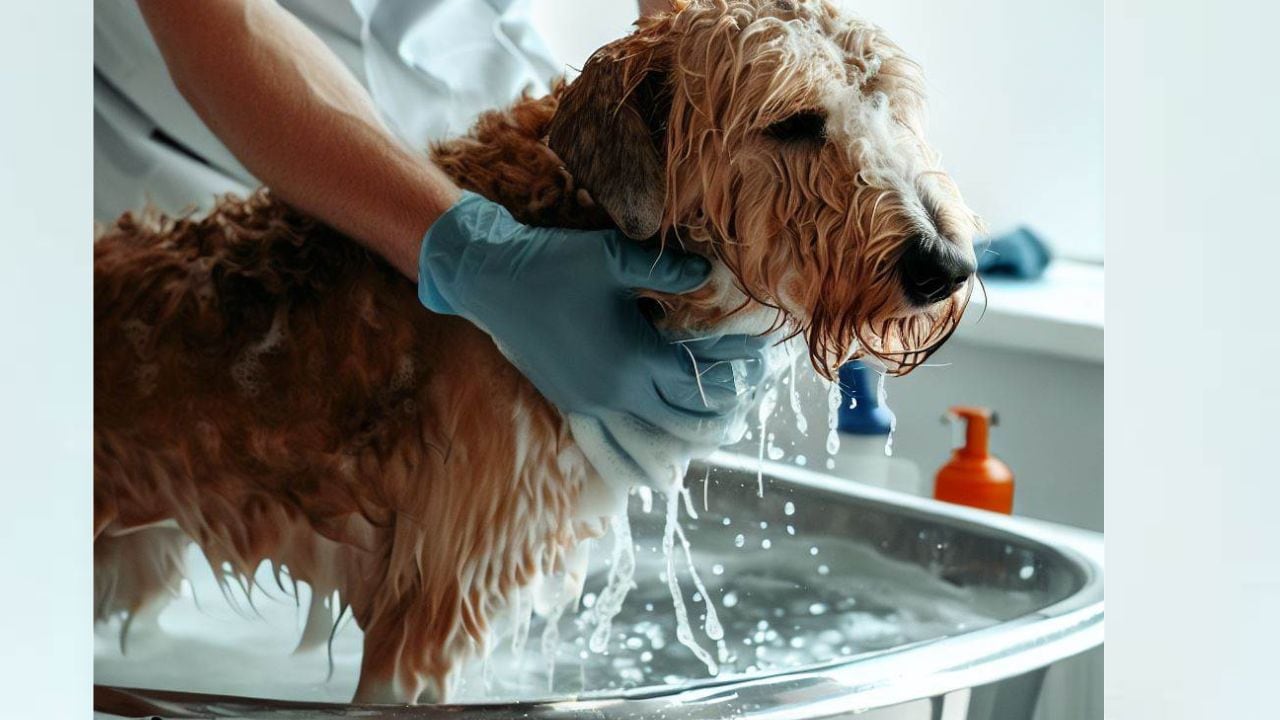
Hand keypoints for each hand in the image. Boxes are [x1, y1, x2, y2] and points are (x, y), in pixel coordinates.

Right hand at [418, 192, 767, 441]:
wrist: (491, 281)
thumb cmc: (553, 263)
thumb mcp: (613, 257)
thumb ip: (666, 269)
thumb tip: (710, 274)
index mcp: (634, 359)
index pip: (703, 382)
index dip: (738, 373)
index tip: (762, 357)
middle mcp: (616, 394)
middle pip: (688, 422)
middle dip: (725, 411)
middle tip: (752, 392)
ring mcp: (592, 406)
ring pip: (654, 442)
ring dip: (691, 438)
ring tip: (722, 426)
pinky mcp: (573, 406)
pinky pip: (615, 447)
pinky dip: (646, 455)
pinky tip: (664, 460)